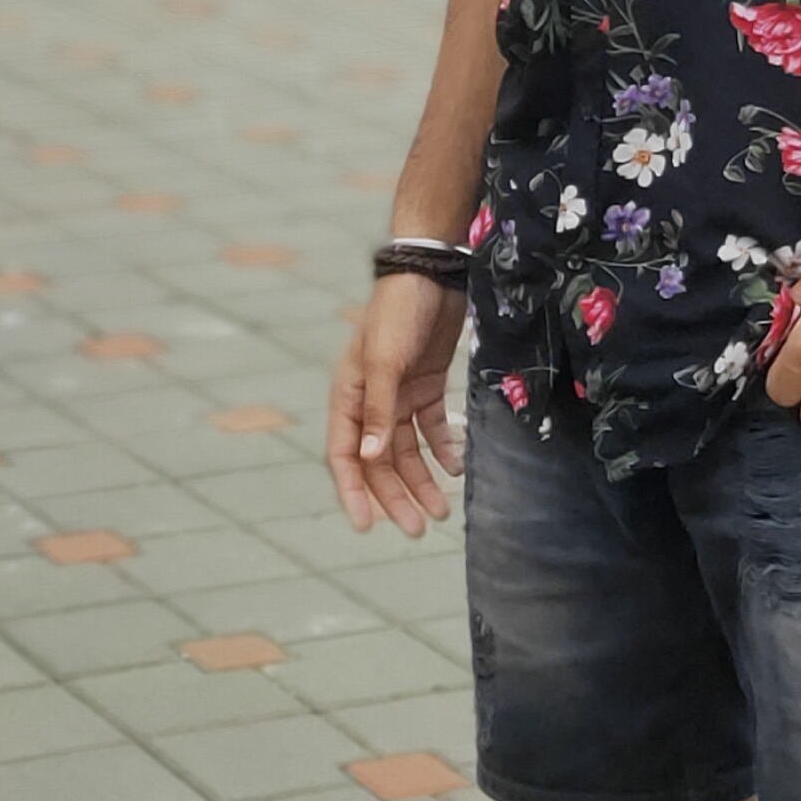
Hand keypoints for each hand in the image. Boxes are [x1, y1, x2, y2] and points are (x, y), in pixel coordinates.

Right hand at [329, 272, 467, 535]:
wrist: (433, 271)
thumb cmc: (398, 312)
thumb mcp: (385, 361)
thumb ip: (378, 411)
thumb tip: (368, 458)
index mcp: (349, 396)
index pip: (344, 456)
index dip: (354, 492)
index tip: (366, 527)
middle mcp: (370, 401)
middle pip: (379, 461)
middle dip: (396, 496)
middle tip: (418, 529)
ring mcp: (399, 394)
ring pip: (408, 450)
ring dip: (422, 480)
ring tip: (442, 512)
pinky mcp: (426, 385)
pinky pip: (431, 427)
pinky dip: (443, 448)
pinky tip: (457, 467)